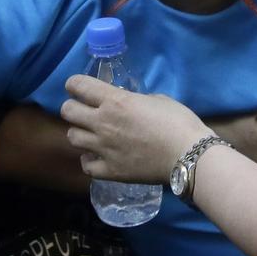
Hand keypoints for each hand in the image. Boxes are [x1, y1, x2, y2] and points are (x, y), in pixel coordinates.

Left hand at [62, 75, 210, 184]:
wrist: (189, 156)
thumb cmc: (179, 122)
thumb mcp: (157, 99)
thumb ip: (135, 100)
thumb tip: (128, 105)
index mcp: (115, 101)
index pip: (78, 85)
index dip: (75, 84)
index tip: (78, 87)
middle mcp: (102, 123)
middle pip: (67, 111)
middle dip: (73, 108)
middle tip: (85, 111)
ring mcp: (103, 149)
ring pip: (72, 137)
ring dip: (80, 133)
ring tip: (92, 135)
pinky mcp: (110, 171)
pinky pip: (86, 165)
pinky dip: (89, 160)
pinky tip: (97, 156)